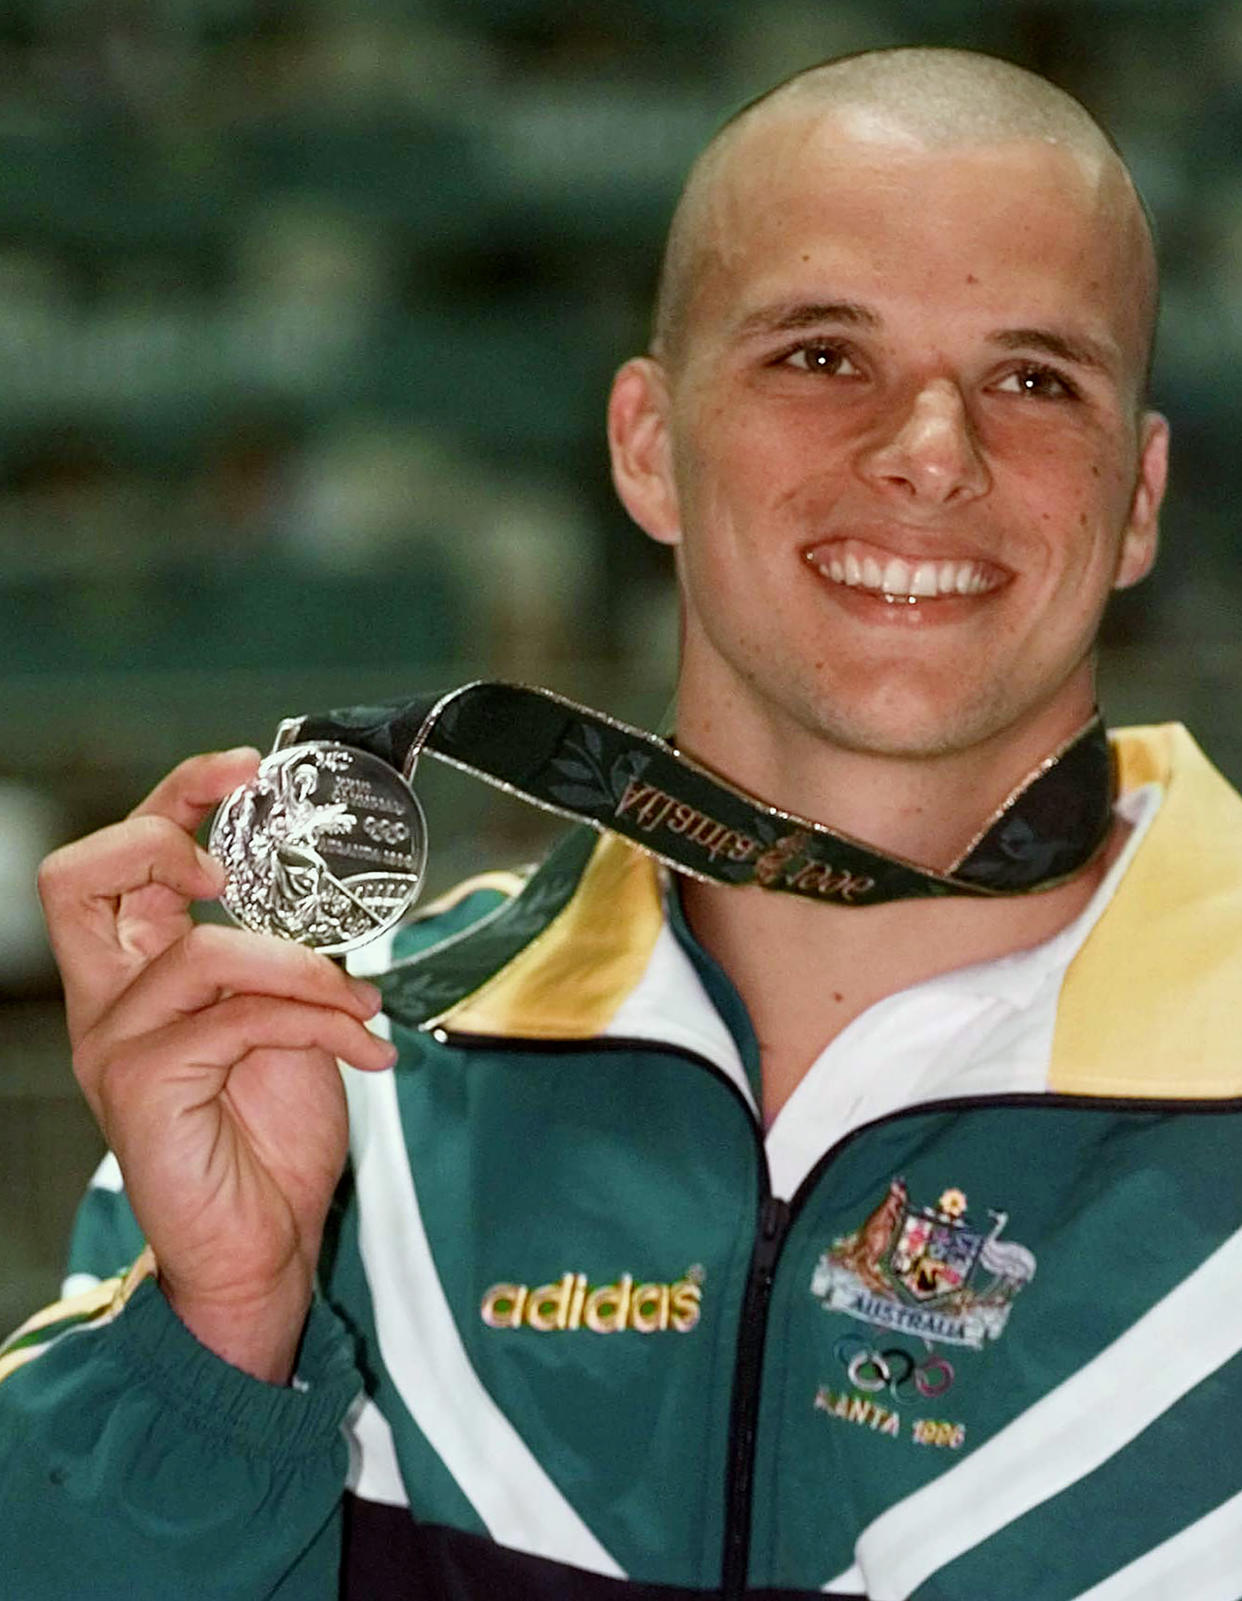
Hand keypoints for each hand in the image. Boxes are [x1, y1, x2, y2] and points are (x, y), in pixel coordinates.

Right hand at [38, 753, 396, 1381]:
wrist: (266, 1248)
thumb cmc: (270, 1135)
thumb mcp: (284, 1017)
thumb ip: (280, 952)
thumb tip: (327, 888)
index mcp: (139, 969)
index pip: (122, 856)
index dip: (177, 795)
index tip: (249, 765)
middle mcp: (110, 998)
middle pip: (85, 872)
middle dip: (169, 832)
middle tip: (241, 863)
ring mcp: (116, 1043)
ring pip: (205, 951)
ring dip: (306, 969)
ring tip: (364, 1005)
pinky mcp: (144, 1087)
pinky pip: (243, 1018)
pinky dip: (321, 1021)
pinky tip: (367, 1052)